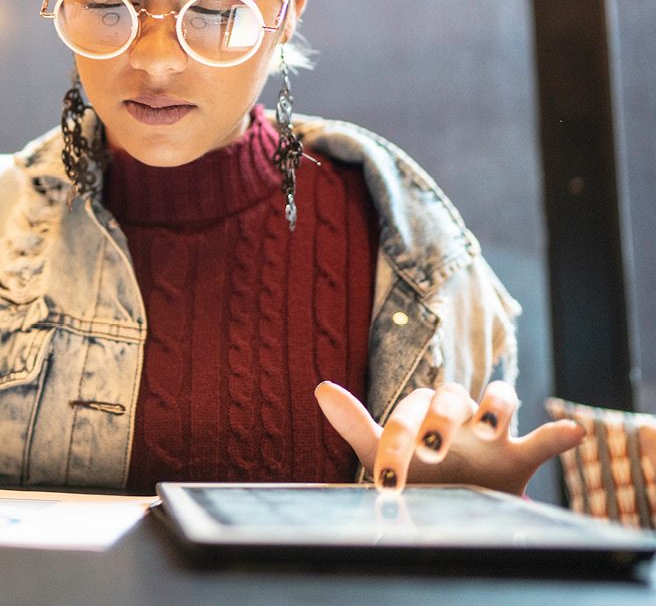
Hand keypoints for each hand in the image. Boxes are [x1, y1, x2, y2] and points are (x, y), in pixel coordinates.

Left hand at [315, 380, 584, 495]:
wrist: (447, 505)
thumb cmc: (412, 471)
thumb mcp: (381, 450)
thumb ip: (355, 423)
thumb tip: (321, 387)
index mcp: (424, 409)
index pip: (412, 407)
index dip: (397, 438)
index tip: (386, 478)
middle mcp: (458, 414)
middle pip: (455, 394)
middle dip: (443, 417)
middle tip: (431, 449)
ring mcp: (492, 435)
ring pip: (501, 397)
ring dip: (495, 406)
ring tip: (487, 428)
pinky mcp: (520, 458)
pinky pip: (544, 439)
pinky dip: (559, 433)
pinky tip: (572, 432)